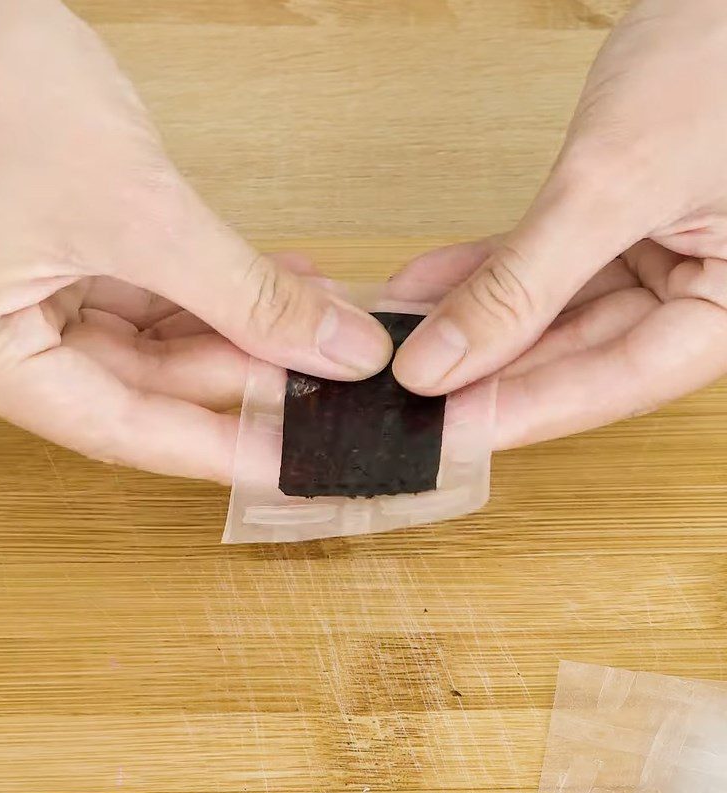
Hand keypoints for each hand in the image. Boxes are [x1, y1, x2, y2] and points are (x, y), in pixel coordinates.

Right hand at [0, 0, 390, 481]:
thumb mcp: (134, 207)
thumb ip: (243, 293)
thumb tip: (339, 350)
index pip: (122, 431)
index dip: (219, 451)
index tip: (294, 462)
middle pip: (141, 385)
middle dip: (241, 372)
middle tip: (322, 372)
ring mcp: (20, 294)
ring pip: (149, 339)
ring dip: (233, 327)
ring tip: (310, 319)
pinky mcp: (49, 252)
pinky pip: (143, 290)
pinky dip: (208, 289)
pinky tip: (270, 281)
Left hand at [393, 0, 726, 448]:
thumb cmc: (718, 60)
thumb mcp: (613, 184)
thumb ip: (526, 283)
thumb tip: (441, 362)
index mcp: (726, 310)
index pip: (611, 385)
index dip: (521, 411)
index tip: (444, 429)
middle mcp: (694, 295)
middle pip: (572, 356)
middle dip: (484, 370)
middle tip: (406, 392)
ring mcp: (653, 260)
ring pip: (547, 313)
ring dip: (471, 322)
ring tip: (402, 337)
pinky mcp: (614, 228)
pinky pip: (538, 263)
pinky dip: (483, 272)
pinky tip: (425, 288)